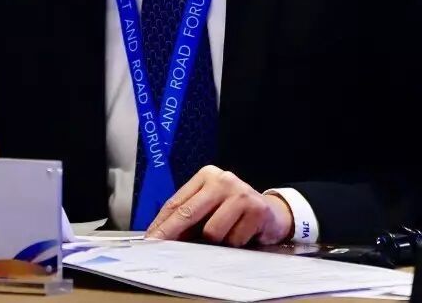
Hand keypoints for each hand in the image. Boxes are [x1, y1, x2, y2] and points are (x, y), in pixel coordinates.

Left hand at [145, 165, 293, 245]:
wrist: (271, 212)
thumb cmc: (233, 211)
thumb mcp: (210, 207)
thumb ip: (189, 216)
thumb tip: (162, 236)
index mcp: (207, 176)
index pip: (177, 201)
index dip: (161, 222)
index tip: (150, 238)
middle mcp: (223, 179)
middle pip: (189, 212)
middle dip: (171, 233)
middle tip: (158, 246)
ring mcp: (240, 193)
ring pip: (211, 232)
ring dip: (216, 241)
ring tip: (227, 234)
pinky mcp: (256, 209)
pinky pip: (233, 240)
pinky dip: (235, 243)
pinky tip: (242, 233)